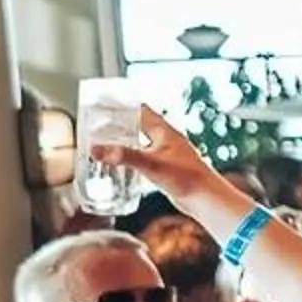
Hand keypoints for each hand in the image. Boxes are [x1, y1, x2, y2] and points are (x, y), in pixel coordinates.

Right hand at [103, 102, 219, 204]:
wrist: (205, 198)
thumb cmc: (186, 177)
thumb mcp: (150, 163)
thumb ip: (123, 156)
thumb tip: (96, 150)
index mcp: (164, 131)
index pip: (140, 110)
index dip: (123, 106)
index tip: (105, 103)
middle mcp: (166, 139)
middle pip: (140, 125)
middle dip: (121, 124)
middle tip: (99, 124)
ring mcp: (167, 153)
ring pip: (142, 141)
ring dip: (126, 141)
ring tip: (106, 142)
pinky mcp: (167, 168)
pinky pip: (145, 157)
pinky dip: (132, 156)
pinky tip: (124, 164)